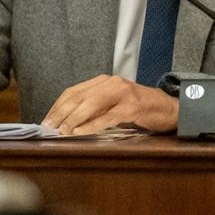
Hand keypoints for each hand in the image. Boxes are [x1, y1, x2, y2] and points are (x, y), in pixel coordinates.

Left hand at [42, 75, 178, 135]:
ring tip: (63, 131)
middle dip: (61, 113)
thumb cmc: (138, 109)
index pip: (73, 91)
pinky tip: (81, 132)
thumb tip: (67, 124)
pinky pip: (108, 116)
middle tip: (50, 127)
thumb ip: (94, 110)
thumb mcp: (112, 105)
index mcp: (103, 81)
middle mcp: (111, 83)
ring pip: (91, 104)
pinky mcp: (133, 106)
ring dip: (74, 119)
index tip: (47, 121)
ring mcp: (123, 93)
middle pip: (79, 96)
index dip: (57, 106)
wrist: (168, 108)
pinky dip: (92, 125)